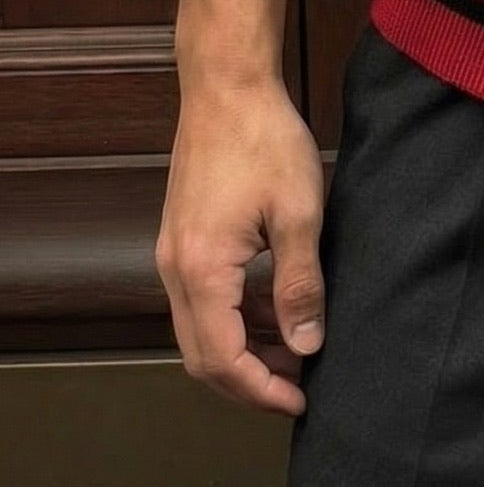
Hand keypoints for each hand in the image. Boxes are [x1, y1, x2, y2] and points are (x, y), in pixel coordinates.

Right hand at [155, 75, 326, 416]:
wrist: (227, 85)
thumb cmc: (265, 140)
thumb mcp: (298, 214)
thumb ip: (300, 285)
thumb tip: (307, 344)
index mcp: (201, 271)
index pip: (222, 361)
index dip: (261, 390)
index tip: (301, 401)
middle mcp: (174, 270)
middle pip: (202, 356)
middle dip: (250, 380)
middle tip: (299, 386)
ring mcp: (174, 253)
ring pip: (200, 329)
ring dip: (243, 349)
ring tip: (296, 349)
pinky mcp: (183, 238)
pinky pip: (202, 298)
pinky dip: (235, 316)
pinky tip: (274, 308)